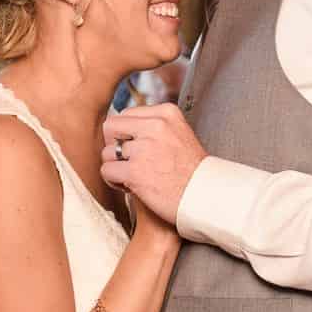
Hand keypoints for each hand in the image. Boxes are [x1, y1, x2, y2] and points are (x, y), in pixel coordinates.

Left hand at [99, 103, 203, 230]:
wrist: (204, 198)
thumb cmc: (192, 171)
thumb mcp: (180, 134)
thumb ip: (155, 126)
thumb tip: (123, 126)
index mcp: (166, 113)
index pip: (126, 115)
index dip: (126, 135)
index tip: (137, 150)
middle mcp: (155, 126)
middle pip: (111, 128)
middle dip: (114, 146)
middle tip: (127, 162)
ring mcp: (144, 148)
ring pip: (107, 152)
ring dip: (115, 166)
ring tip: (130, 177)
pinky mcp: (135, 172)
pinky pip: (107, 170)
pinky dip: (113, 181)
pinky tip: (128, 187)